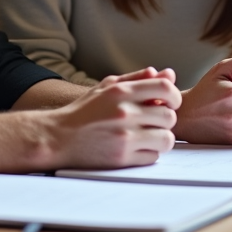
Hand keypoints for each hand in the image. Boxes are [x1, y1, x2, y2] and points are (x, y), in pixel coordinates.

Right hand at [43, 67, 180, 169]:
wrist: (58, 137)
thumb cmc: (84, 111)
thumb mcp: (106, 87)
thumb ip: (137, 78)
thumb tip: (167, 74)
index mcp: (121, 91)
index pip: (165, 88)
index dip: (174, 96)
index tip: (170, 103)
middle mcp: (124, 112)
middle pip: (169, 116)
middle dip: (166, 120)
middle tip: (155, 123)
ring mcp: (124, 136)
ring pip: (166, 139)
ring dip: (161, 139)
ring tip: (149, 137)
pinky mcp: (122, 158)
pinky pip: (153, 157)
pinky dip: (149, 154)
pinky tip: (137, 148)